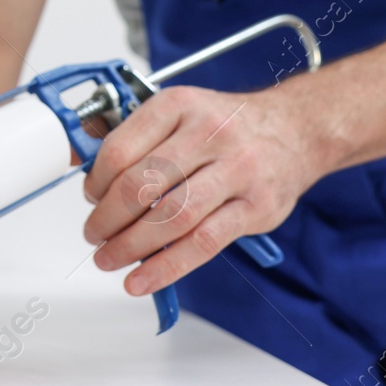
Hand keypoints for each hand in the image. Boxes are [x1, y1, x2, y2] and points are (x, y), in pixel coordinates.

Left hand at [81, 84, 328, 295]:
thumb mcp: (182, 112)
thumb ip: (139, 139)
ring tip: (110, 259)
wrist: (297, 129)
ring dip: (130, 246)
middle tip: (94, 235)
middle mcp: (208, 133)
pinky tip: (142, 280)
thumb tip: (88, 175)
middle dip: (106, 219)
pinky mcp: (255, 207)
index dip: (95, 183)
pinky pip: (203, 243)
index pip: (120, 149)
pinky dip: (166, 267)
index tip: (90, 199)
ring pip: (170, 216)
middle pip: (140, 185)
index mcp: (179, 106)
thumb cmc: (230, 126)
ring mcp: (236, 170)